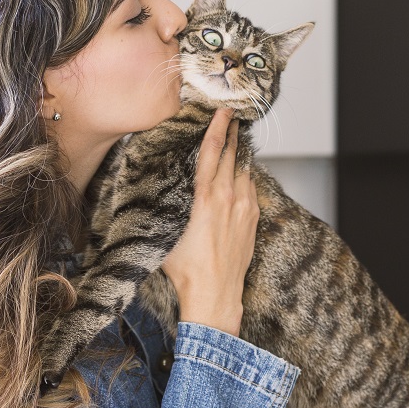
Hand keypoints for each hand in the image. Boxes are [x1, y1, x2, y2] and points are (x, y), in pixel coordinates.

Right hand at [162, 107, 257, 336]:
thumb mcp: (167, 234)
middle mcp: (230, 199)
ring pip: (245, 171)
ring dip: (240, 156)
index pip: (213, 152)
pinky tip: (241, 176)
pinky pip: (251, 189)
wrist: (215, 296)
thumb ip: (167, 209)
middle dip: (233, 135)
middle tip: (232, 118)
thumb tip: (156, 194)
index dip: (218, 128)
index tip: (223, 111)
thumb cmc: (187, 270)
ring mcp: (245, 209)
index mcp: (206, 198)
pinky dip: (246, 177)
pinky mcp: (253, 221)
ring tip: (235, 144)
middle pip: (234, 155)